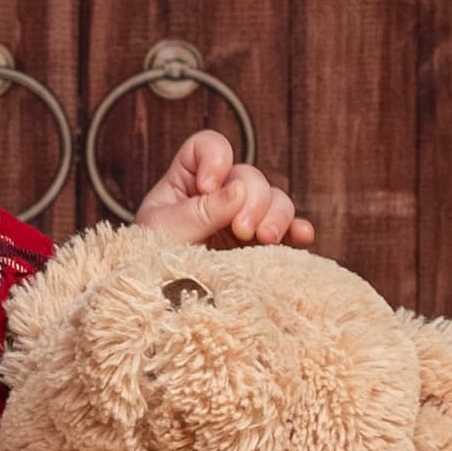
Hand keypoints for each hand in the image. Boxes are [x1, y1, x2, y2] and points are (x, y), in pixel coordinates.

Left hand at [131, 126, 312, 249]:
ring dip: (275, 216)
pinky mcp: (260, 246)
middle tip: (240, 230)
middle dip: (250, 200)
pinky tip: (302, 236)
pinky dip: (298, 230)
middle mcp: (221, 193)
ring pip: (275, 200)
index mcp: (189, 179)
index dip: (214, 159)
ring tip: (265, 239)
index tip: (205, 186)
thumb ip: (200, 210)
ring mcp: (244, 218)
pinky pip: (289, 230)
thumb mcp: (165, 231)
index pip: (209, 147)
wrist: (160, 303)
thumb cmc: (150, 260)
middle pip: (250, 176)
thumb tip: (238, 190)